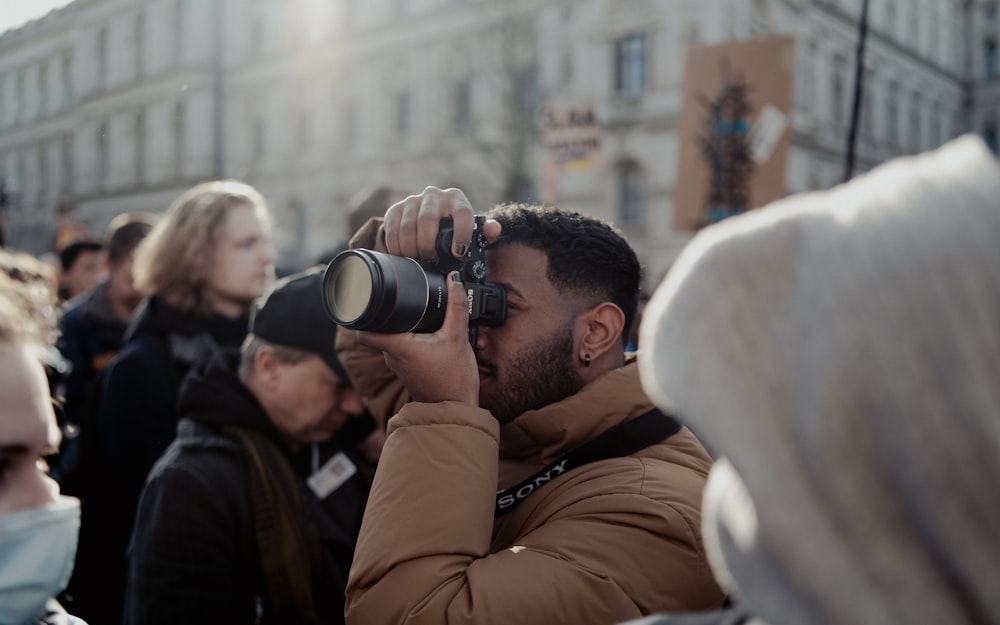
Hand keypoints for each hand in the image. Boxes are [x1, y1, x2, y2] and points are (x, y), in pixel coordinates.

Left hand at [356, 273, 478, 404]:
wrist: (458, 409)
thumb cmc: (454, 380)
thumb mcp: (458, 338)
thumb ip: (456, 307)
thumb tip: (454, 280)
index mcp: (398, 347)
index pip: (363, 331)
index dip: (360, 313)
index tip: (365, 299)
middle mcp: (393, 357)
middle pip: (380, 330)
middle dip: (389, 315)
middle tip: (401, 300)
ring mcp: (400, 366)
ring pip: (393, 339)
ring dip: (403, 327)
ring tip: (418, 316)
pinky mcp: (409, 371)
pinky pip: (404, 349)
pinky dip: (412, 339)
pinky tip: (428, 335)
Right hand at [383, 187, 501, 264]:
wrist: (429, 221)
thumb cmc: (455, 230)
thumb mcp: (472, 232)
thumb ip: (486, 233)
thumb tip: (494, 229)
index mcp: (457, 199)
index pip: (462, 213)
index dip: (461, 233)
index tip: (458, 252)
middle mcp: (435, 195)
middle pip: (427, 219)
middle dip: (428, 245)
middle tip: (431, 261)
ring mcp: (413, 200)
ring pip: (407, 225)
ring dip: (411, 248)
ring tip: (417, 261)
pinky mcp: (395, 208)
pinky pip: (392, 228)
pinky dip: (395, 246)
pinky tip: (402, 256)